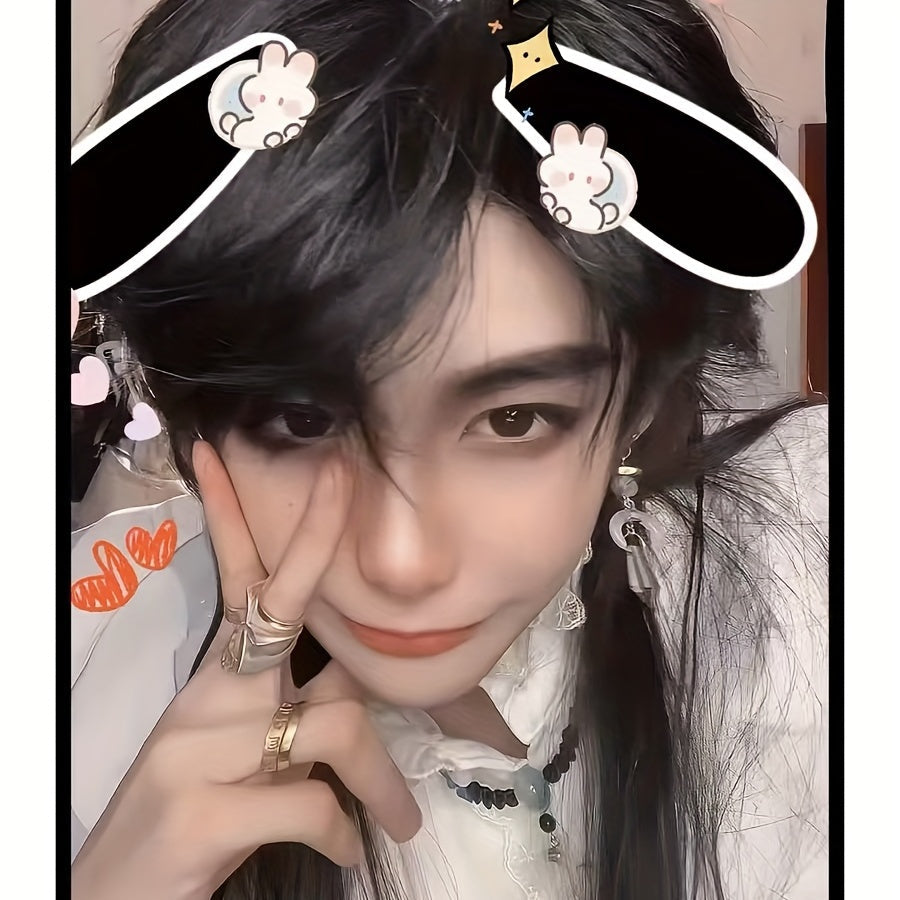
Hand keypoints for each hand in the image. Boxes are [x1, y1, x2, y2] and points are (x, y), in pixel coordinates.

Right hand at [71, 442, 420, 899]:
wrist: (121, 893)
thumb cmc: (195, 811)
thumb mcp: (244, 750)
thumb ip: (299, 708)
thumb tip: (366, 679)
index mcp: (218, 680)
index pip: (235, 582)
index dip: (238, 517)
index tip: (226, 454)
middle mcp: (207, 700)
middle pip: (278, 607)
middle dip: (317, 540)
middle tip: (346, 475)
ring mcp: (200, 752)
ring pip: (334, 725)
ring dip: (382, 780)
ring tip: (400, 821)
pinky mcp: (203, 812)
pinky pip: (312, 804)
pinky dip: (342, 832)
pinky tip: (346, 852)